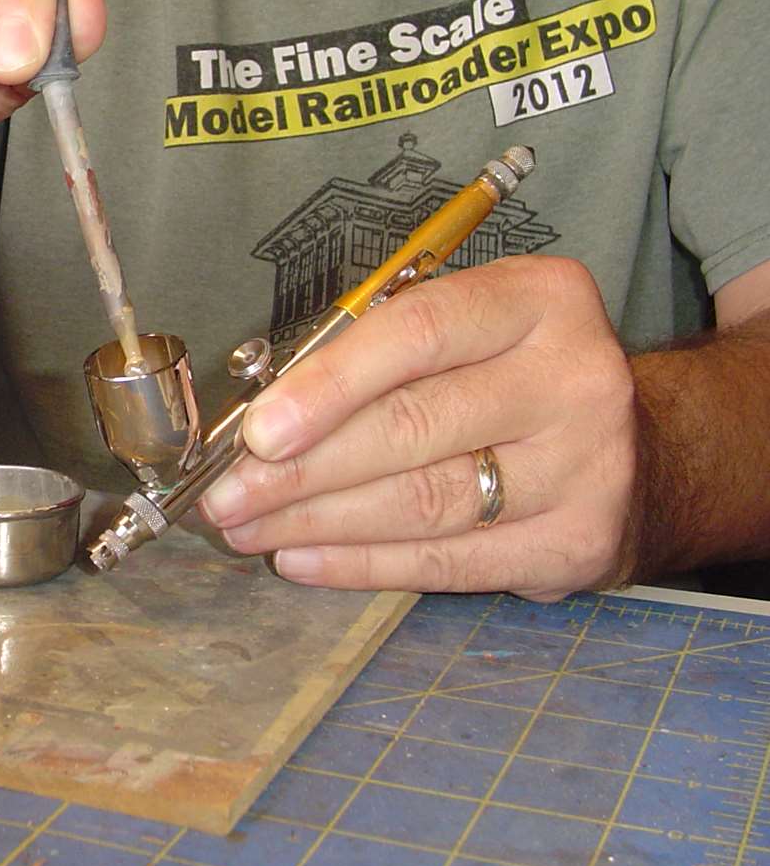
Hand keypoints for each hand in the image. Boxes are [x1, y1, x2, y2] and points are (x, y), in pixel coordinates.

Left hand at [198, 255, 639, 601]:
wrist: (638, 449)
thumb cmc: (508, 377)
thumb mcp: (465, 331)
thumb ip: (377, 353)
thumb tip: (261, 419)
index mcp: (538, 301)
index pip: (418, 334)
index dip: (329, 384)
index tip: (257, 431)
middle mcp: (575, 378)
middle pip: (413, 428)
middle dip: (301, 470)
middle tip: (227, 495)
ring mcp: (587, 466)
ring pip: (424, 502)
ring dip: (319, 522)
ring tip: (249, 529)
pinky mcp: (577, 543)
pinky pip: (447, 560)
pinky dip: (363, 564)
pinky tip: (303, 558)